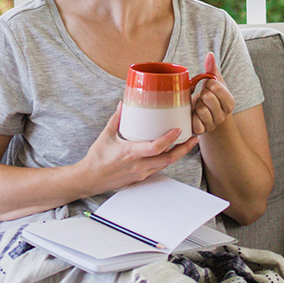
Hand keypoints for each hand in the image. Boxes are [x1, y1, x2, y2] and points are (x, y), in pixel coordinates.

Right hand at [78, 106, 198, 192]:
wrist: (90, 179)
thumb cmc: (97, 159)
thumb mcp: (106, 135)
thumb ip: (116, 119)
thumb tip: (122, 103)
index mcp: (131, 153)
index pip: (156, 147)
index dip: (170, 139)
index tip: (179, 130)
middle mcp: (139, 165)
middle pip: (168, 159)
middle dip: (183, 149)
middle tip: (193, 138)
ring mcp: (141, 173)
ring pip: (165, 164)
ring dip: (178, 154)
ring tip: (186, 144)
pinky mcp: (141, 177)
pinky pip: (158, 168)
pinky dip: (167, 159)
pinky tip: (169, 152)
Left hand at [190, 53, 234, 135]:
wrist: (206, 116)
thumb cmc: (210, 96)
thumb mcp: (213, 83)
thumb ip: (212, 69)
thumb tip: (210, 54)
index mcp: (230, 102)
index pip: (216, 87)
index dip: (208, 83)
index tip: (208, 85)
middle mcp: (224, 115)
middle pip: (208, 97)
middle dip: (202, 94)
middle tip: (202, 96)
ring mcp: (213, 124)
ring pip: (201, 110)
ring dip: (196, 105)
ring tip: (198, 105)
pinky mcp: (202, 131)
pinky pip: (196, 123)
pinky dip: (192, 117)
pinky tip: (194, 115)